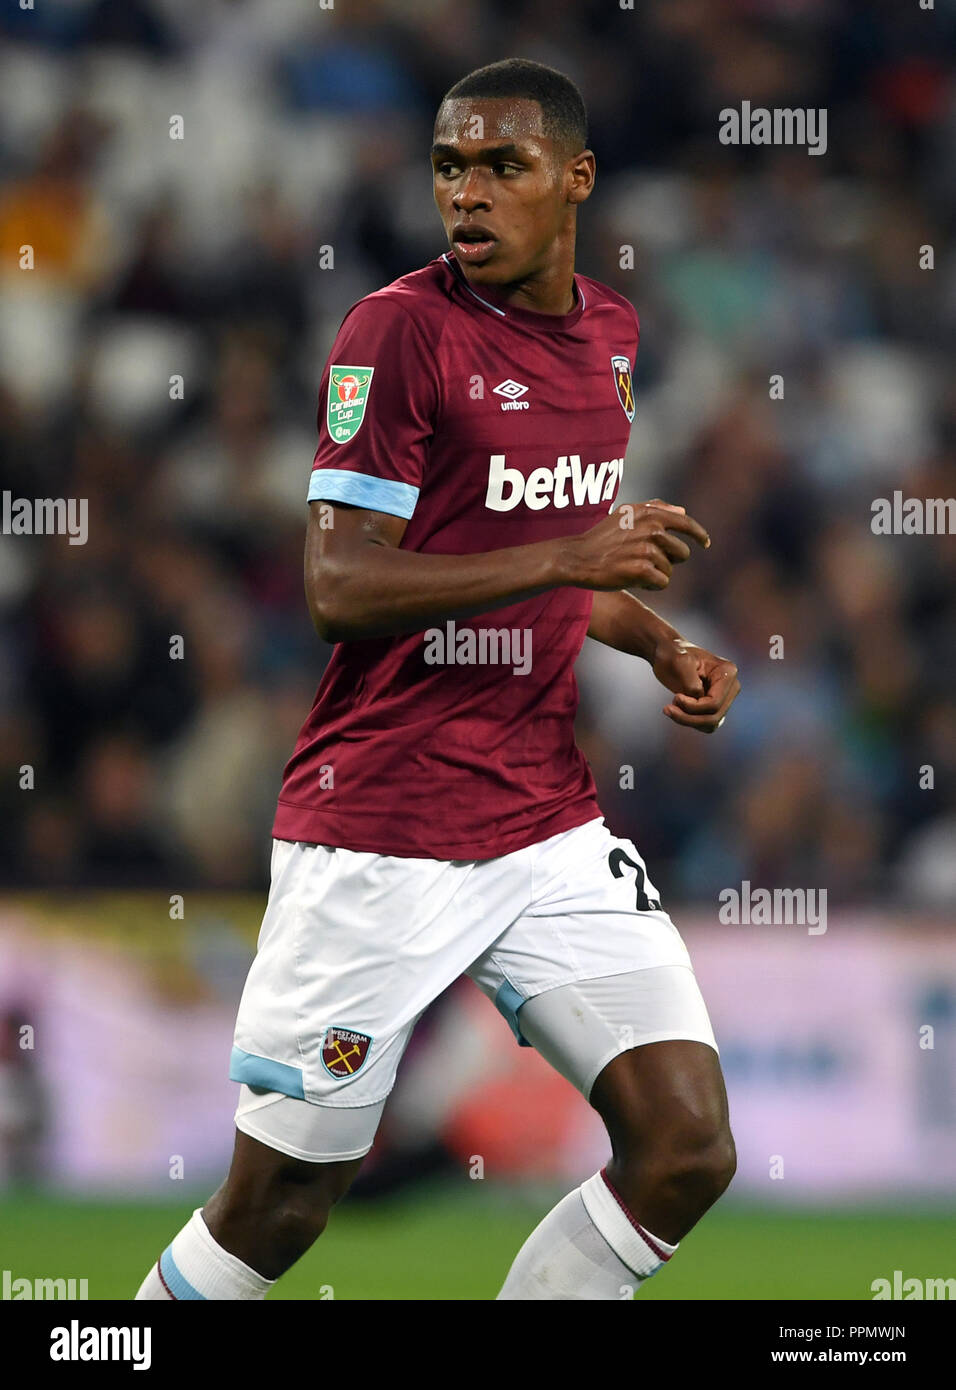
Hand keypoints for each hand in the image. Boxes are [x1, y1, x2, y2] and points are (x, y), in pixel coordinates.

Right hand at [560, 500, 708, 591]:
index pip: (686, 523)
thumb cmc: (602, 538)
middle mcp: (651, 529)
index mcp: (650, 514)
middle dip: (669, 561)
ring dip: (656, 575)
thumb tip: (682, 510)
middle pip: (682, 553)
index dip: (699, 535)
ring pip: (670, 570)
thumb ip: (655, 509)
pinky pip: (662, 583)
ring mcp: (647, 549)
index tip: (706, 543)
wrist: (578, 558)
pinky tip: (635, 582)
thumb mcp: (625, 515)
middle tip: (648, 563)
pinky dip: (651, 586)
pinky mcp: (641, 570)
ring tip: (636, 571)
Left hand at [652, 638, 739, 732]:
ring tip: (670, 709)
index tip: (675, 698)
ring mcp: (725, 697)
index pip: (714, 702)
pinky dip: (690, 721)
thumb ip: (691, 681)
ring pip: (711, 724)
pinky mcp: (716, 706)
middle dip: (688, 717)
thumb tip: (699, 697)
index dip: (693, 707)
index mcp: (727, 672)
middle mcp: (732, 686)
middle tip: (668, 708)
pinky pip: (707, 725)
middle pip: (714, 716)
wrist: (668, 653)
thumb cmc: (673, 654)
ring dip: (688, 721)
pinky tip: (676, 711)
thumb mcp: (679, 662)